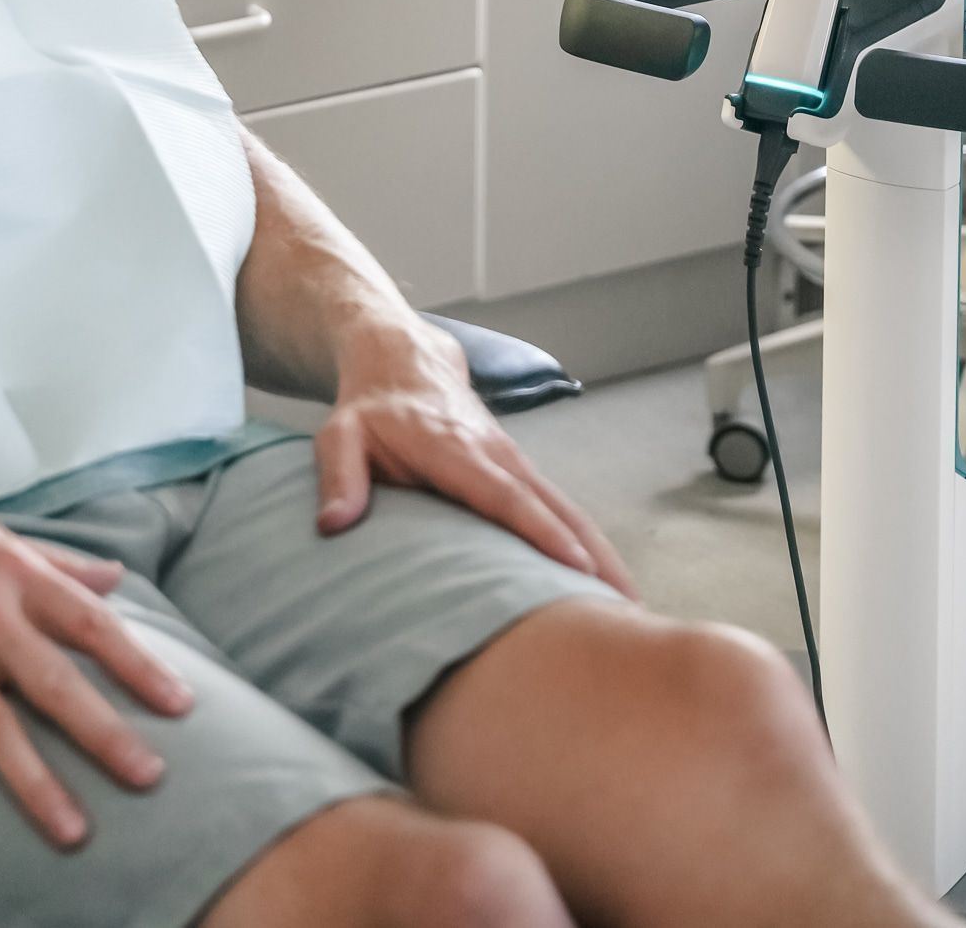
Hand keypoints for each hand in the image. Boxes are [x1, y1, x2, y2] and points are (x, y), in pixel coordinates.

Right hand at [0, 466, 192, 880]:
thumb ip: (56, 560)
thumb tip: (115, 575)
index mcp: (11, 573)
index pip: (90, 622)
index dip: (138, 663)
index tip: (179, 703)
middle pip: (54, 682)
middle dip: (105, 734)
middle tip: (150, 777)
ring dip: (36, 787)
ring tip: (74, 833)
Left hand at [313, 325, 634, 597]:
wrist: (400, 355)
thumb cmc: (369, 406)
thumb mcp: (338, 435)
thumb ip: (339, 477)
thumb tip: (333, 525)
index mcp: (453, 448)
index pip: (504, 495)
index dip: (540, 532)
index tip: (574, 568)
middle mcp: (494, 453)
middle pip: (554, 506)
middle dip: (592, 556)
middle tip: (627, 609)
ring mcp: (512, 459)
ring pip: (566, 508)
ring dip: (600, 553)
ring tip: (632, 609)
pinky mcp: (517, 468)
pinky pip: (558, 507)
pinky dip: (585, 541)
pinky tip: (604, 581)